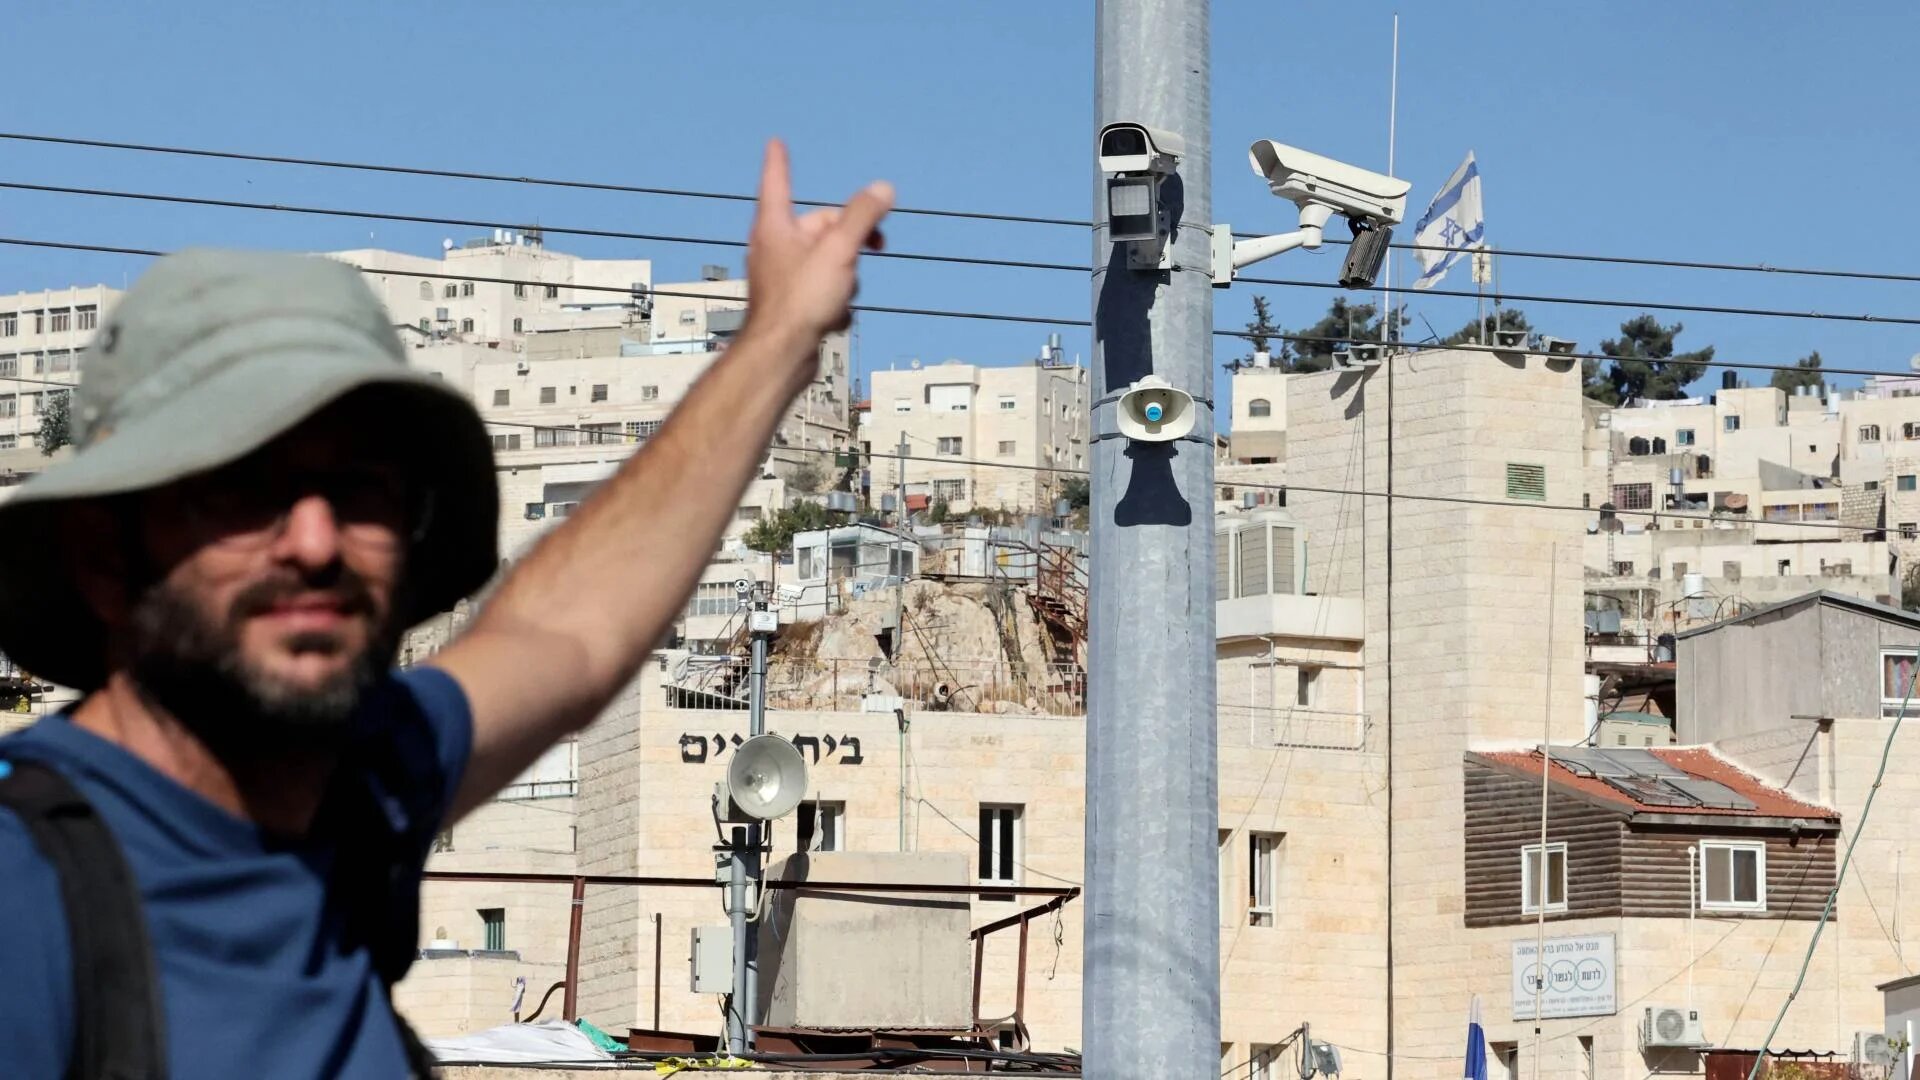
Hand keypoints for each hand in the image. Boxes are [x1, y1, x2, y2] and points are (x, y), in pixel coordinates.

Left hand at [742, 140, 892, 375]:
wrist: (783, 355)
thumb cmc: (800, 301)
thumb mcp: (840, 249)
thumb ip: (863, 217)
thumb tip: (882, 190)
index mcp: (775, 227)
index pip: (777, 182)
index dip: (779, 162)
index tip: (775, 144)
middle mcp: (774, 248)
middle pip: (821, 227)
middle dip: (850, 239)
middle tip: (876, 246)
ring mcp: (783, 277)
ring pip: (829, 261)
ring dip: (846, 277)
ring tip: (840, 295)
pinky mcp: (794, 304)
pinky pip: (826, 290)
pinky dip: (836, 302)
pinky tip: (832, 316)